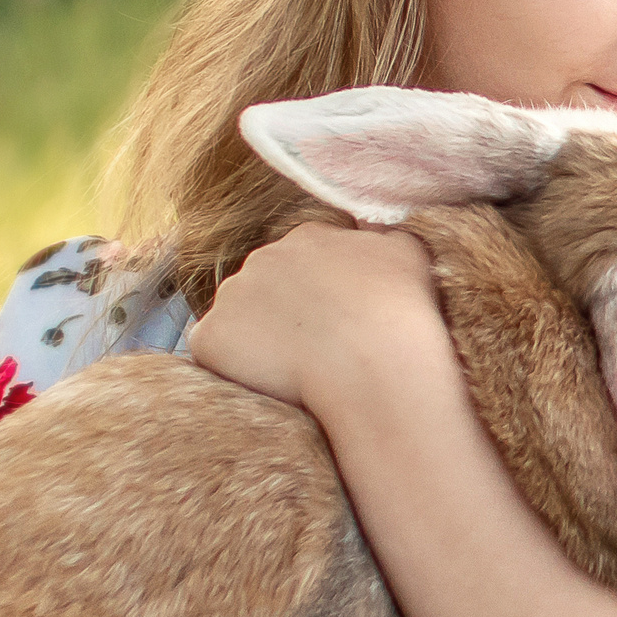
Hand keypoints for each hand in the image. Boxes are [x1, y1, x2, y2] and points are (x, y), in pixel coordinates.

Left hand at [187, 220, 444, 412]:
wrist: (375, 363)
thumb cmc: (400, 310)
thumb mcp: (408, 253)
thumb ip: (383, 235)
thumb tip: (373, 231)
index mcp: (306, 237)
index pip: (303, 260)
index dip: (320, 292)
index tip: (338, 317)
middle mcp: (260, 258)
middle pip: (265, 288)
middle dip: (285, 313)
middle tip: (318, 347)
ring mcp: (229, 298)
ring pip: (239, 322)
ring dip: (259, 341)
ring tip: (297, 370)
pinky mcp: (208, 340)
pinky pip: (216, 356)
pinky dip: (237, 370)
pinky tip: (274, 384)